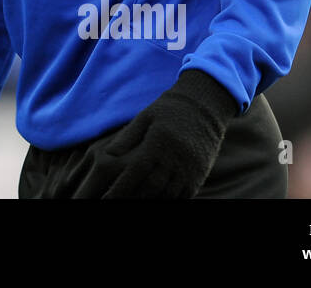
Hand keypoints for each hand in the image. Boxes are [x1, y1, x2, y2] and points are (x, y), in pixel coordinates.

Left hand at [73, 69, 239, 197]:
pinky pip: (182, 196)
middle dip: (130, 198)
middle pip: (150, 187)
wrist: (205, 106)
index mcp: (159, 142)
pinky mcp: (198, 176)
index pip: (136, 170)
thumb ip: (126, 138)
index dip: (120, 187)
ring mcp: (189, 170)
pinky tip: (152, 200)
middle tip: (113, 203)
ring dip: (147, 201)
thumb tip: (106, 156)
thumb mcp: (144, 117)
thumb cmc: (168, 110)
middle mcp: (176, 158)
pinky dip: (166, 201)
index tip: (105, 198)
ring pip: (166, 195)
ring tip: (131, 202)